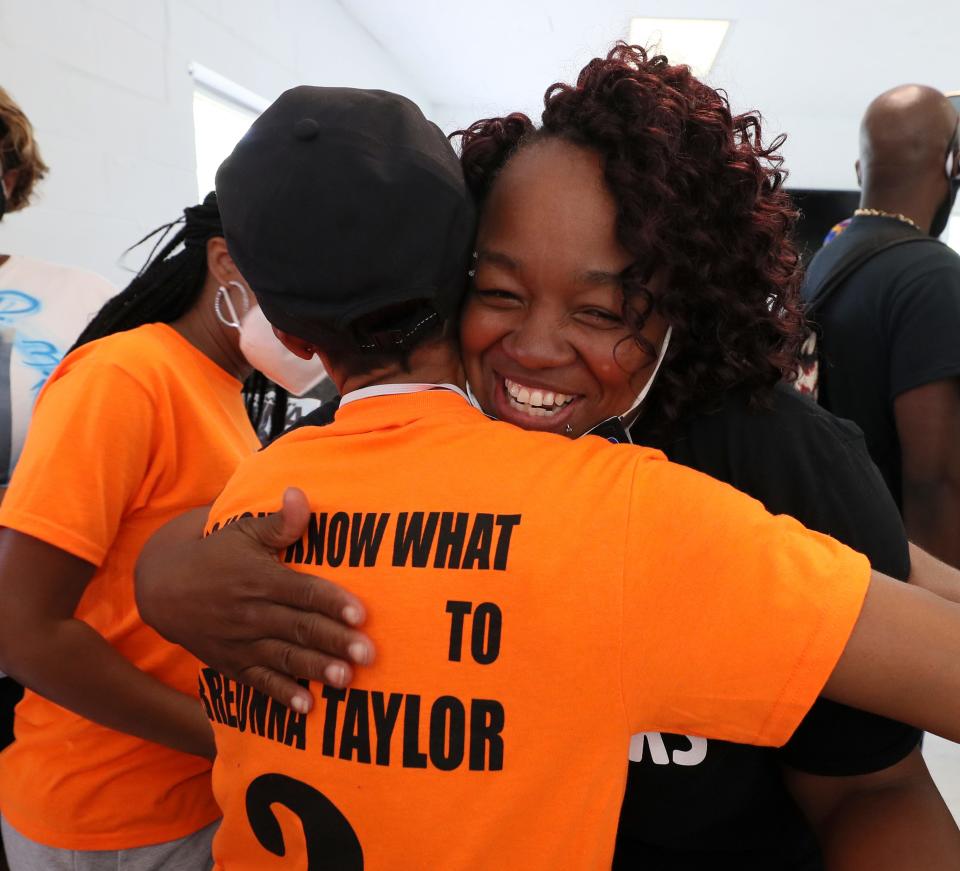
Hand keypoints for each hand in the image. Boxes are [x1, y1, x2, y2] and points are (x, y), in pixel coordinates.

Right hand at [135, 488, 373, 713]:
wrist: (163, 589)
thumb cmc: (215, 554)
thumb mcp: (242, 531)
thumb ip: (279, 522)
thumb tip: (300, 494)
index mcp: (258, 578)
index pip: (301, 591)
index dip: (331, 602)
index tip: (360, 614)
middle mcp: (250, 613)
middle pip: (299, 627)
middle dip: (334, 641)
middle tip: (368, 653)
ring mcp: (240, 642)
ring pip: (284, 657)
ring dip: (315, 669)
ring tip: (346, 679)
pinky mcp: (232, 664)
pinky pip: (258, 682)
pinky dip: (281, 695)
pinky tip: (307, 707)